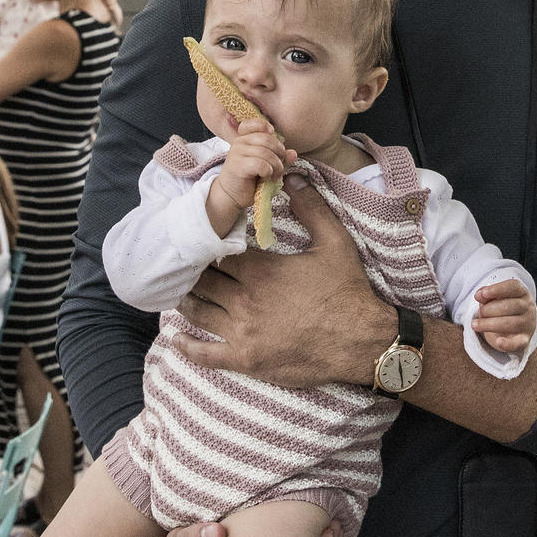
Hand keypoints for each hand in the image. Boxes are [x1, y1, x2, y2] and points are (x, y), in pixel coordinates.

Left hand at [177, 191, 390, 387]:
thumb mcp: (335, 242)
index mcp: (260, 270)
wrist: (361, 340)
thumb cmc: (347, 291)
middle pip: (202, 281)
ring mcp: (242, 332)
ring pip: (198, 312)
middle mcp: (243, 299)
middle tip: (186, 267)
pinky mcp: (245, 359)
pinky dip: (187, 347)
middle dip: (193, 272)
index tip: (204, 243)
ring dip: (185, 301)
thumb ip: (311, 208)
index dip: (209, 246)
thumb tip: (293, 177)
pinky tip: (176, 339)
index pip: (218, 252)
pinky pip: (205, 354)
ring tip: (178, 293)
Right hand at [204, 119, 293, 237]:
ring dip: (276, 166)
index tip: (272, 133)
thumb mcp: (268, 167)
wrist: (231, 196)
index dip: (264, 126)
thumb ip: (280, 159)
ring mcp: (236, 153)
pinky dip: (268, 171)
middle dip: (279, 154)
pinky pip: (260, 164)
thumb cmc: (250, 180)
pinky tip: (266, 178)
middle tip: (280, 167)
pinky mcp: (237, 166)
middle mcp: (239, 142)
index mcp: (245, 139)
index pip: (253, 123)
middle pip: (267, 139)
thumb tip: (293, 153)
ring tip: (275, 176)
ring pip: (265, 152)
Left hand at [470, 278, 536, 353]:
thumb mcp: (495, 298)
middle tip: (480, 313)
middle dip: (489, 309)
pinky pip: (518, 343)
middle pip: (510, 306)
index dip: (497, 289)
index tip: (483, 294)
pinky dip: (508, 344)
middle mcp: (528, 307)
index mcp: (522, 292)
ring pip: (511, 323)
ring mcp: (527, 324)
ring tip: (475, 325)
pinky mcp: (524, 340)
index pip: (513, 287)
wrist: (517, 327)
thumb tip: (479, 295)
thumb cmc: (503, 308)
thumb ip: (487, 294)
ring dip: (489, 324)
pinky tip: (498, 342)